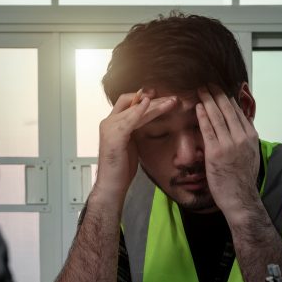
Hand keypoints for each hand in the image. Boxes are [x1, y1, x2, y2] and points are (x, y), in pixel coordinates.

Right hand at [94, 89, 176, 204]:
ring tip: (172, 102)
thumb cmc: (121, 168)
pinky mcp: (115, 137)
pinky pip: (129, 120)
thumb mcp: (131, 143)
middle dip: (154, 99)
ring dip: (155, 104)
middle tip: (173, 98)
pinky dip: (139, 110)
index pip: (128, 102)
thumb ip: (135, 129)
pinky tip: (149, 103)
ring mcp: (110, 128)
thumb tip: (148, 119)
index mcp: (112, 123)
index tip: (162, 96)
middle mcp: (108, 122)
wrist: (111, 185)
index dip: (144, 97)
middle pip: (132, 102)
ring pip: (135, 109)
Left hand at [195, 87, 259, 219]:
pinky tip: (198, 107)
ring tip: (200, 90)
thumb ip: (245, 138)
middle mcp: (241, 137)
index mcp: (251, 136)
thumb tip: (241, 125)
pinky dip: (202, 116)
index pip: (238, 112)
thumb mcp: (251, 154)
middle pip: (227, 110)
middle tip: (208, 84)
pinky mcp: (215, 152)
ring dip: (208, 101)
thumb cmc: (243, 178)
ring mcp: (229, 144)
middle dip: (217, 95)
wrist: (240, 197)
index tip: (220, 90)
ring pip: (217, 116)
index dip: (228, 99)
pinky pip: (208, 130)